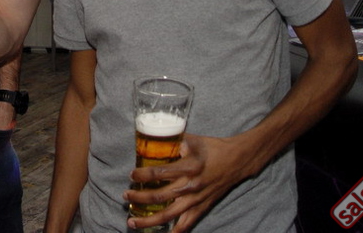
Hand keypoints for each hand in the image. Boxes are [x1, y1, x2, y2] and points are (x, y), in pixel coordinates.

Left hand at [124, 133, 254, 231]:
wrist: (236, 161)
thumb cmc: (213, 148)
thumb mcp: (192, 139)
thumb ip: (173, 142)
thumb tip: (153, 140)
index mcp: (189, 166)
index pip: (160, 173)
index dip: (143, 175)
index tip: (131, 175)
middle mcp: (191, 185)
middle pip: (159, 196)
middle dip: (139, 198)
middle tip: (125, 196)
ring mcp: (196, 199)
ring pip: (169, 215)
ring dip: (148, 220)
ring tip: (132, 222)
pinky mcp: (202, 208)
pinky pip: (186, 224)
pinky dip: (173, 232)